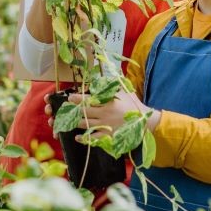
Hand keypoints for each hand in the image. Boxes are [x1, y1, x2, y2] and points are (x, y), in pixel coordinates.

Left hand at [44, 90, 159, 140]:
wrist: (145, 122)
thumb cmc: (134, 105)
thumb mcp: (125, 91)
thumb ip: (114, 83)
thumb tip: (108, 72)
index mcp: (107, 102)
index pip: (89, 100)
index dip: (78, 99)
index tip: (70, 98)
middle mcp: (104, 114)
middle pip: (84, 112)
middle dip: (73, 110)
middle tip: (65, 108)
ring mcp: (105, 126)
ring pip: (86, 124)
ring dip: (76, 123)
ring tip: (68, 121)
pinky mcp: (109, 136)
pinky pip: (94, 138)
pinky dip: (85, 138)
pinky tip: (77, 137)